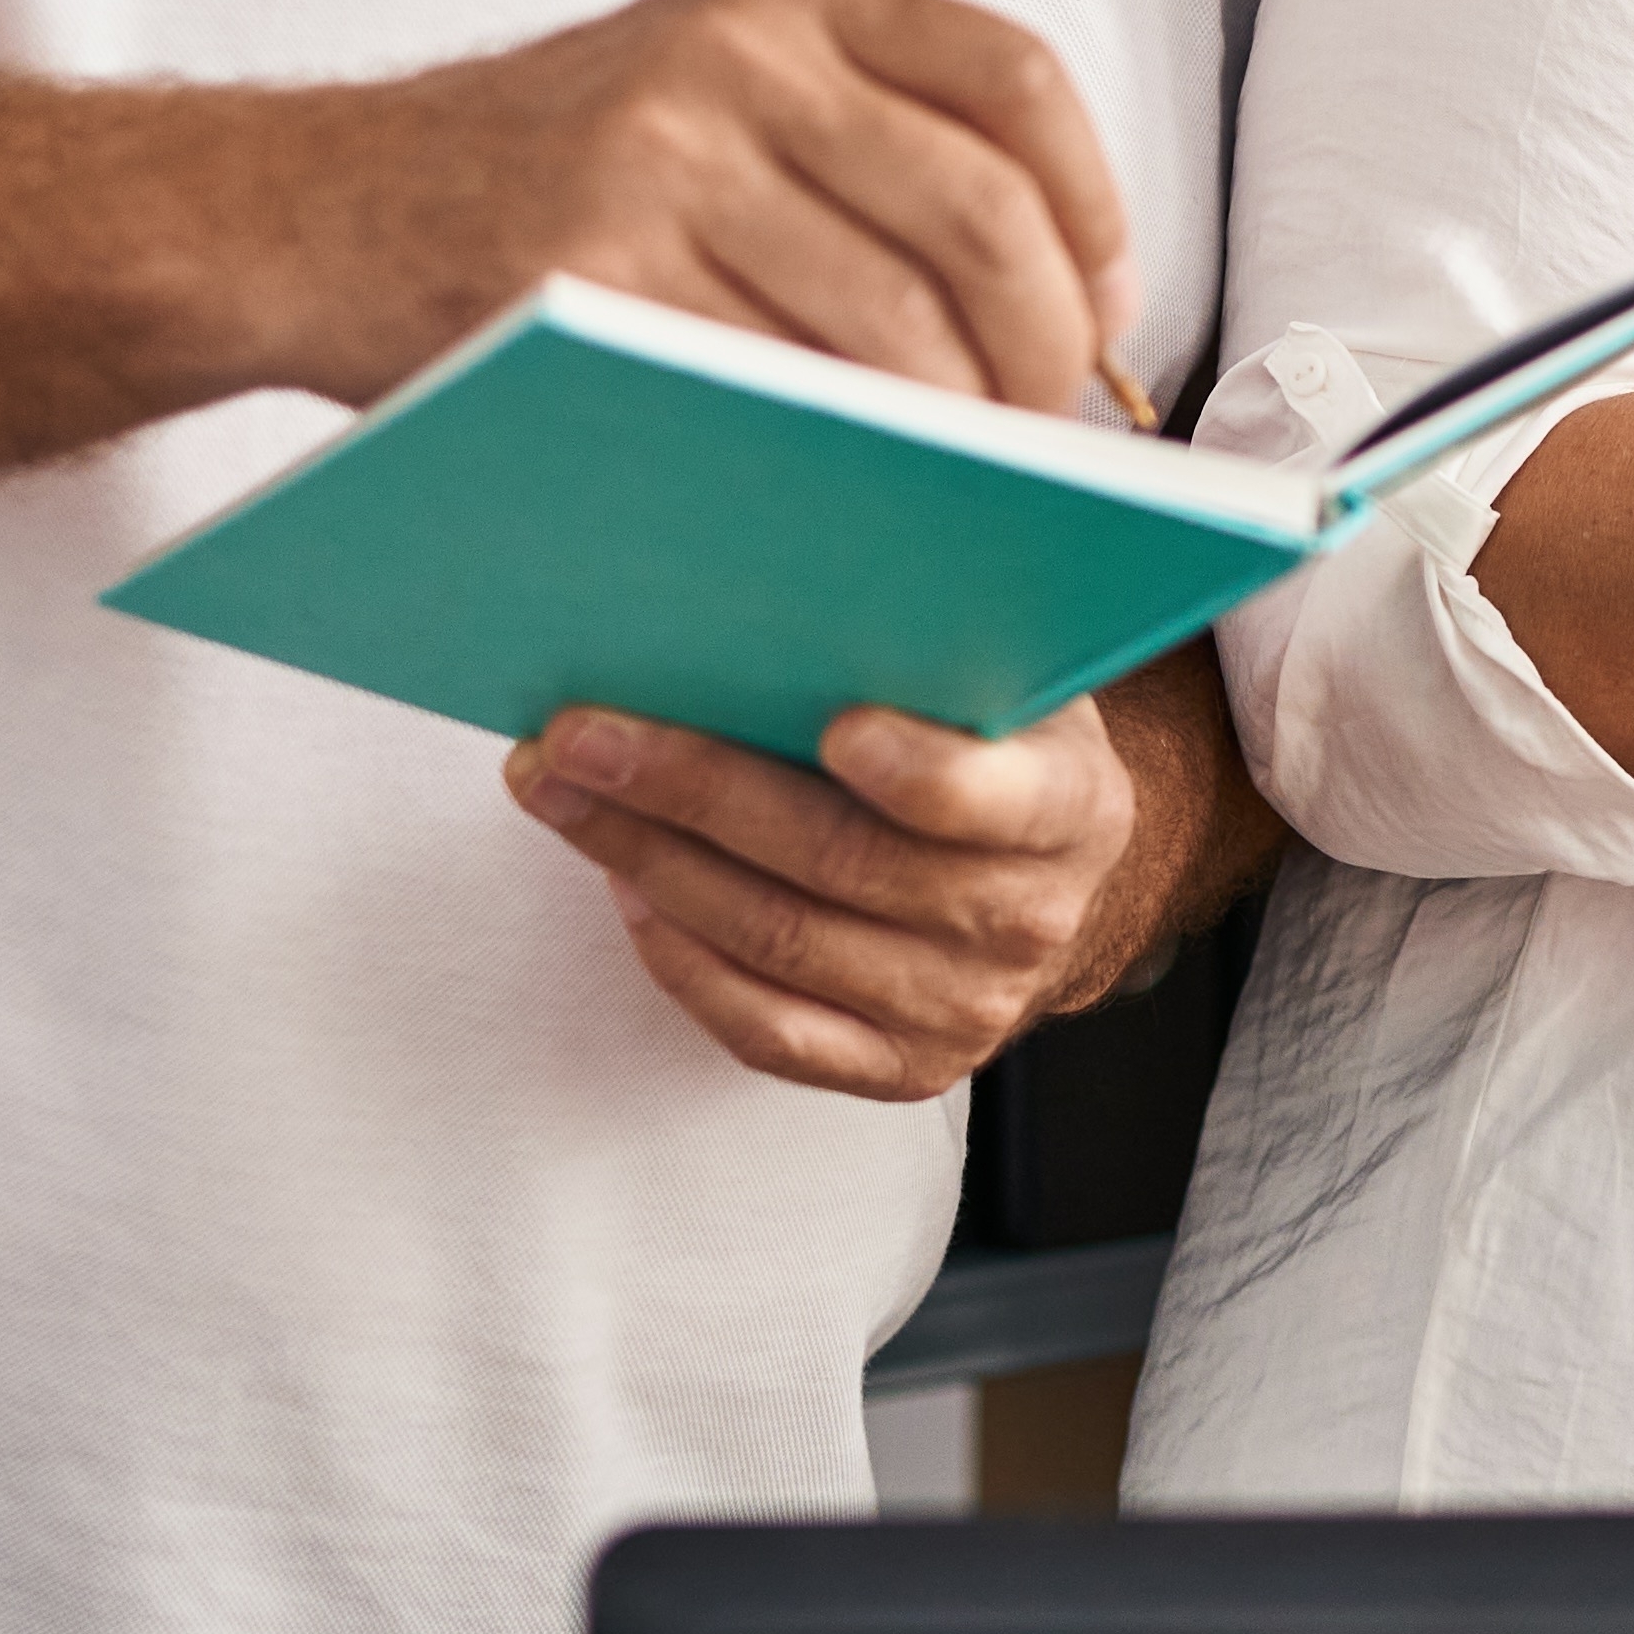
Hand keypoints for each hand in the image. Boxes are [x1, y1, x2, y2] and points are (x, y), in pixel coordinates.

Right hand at [336, 0, 1133, 416]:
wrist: (312, 211)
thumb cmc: (533, 178)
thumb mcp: (698, 87)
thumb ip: (856, 142)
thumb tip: (1056, 295)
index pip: (1014, 82)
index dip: (1095, 211)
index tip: (1106, 311)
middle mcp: (735, 59)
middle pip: (980, 218)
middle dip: (1042, 351)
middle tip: (1042, 433)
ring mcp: (661, 163)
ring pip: (891, 325)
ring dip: (951, 431)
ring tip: (956, 482)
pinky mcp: (597, 277)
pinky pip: (775, 391)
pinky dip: (839, 461)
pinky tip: (853, 497)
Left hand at [503, 682, 1165, 1100]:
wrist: (1038, 885)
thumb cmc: (992, 746)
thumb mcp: (1006, 675)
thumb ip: (941, 633)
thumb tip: (819, 563)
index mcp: (1073, 807)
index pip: (995, 799)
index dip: (921, 772)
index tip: (836, 727)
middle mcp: (1025, 921)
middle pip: (841, 861)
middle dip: (692, 790)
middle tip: (582, 733)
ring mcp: (960, 1008)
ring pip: (780, 940)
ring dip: (648, 860)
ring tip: (560, 791)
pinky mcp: (898, 1070)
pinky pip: (766, 1031)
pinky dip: (680, 958)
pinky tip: (624, 884)